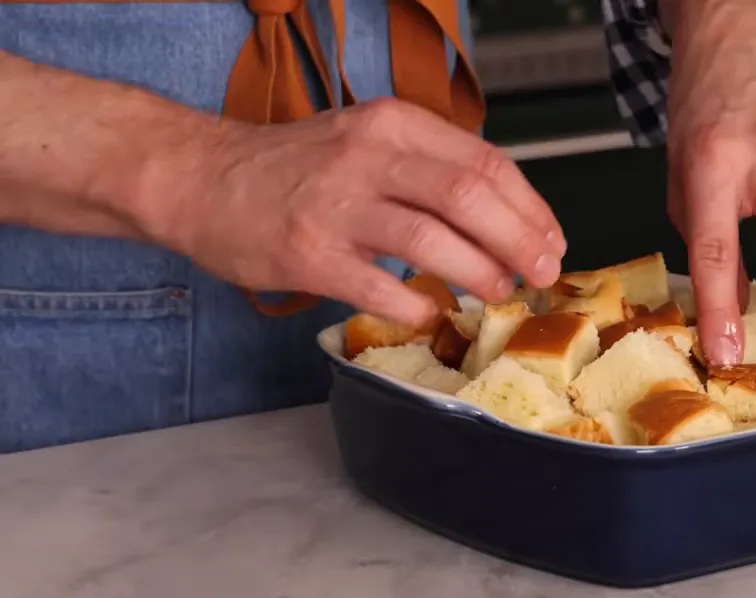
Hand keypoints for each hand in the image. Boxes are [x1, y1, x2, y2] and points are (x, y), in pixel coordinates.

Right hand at [140, 98, 565, 325]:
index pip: (486, 163)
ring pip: (433, 241)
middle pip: (471, 197)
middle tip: (541, 273)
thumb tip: (507, 218)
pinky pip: (381, 287)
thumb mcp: (368, 141)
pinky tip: (432, 312)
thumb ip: (431, 169)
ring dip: (480, 274)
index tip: (552, 241)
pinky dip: (418, 305)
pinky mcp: (308, 254)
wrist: (199, 177)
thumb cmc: (296, 168)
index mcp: (393, 124)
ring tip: (498, 292)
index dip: (531, 208)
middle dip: (521, 242)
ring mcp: (336, 205)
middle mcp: (368, 156)